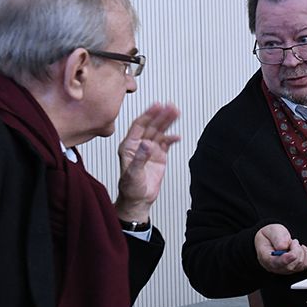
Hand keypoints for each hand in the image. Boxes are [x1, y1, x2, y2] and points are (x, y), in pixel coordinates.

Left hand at [115, 103, 180, 221]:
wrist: (138, 200)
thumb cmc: (129, 188)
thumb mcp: (133, 173)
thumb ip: (140, 158)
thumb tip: (147, 143)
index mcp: (129, 145)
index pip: (139, 125)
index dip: (148, 114)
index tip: (157, 106)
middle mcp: (140, 145)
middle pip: (151, 125)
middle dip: (161, 115)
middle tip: (170, 106)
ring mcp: (150, 150)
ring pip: (159, 132)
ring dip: (167, 122)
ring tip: (176, 112)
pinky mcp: (159, 156)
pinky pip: (166, 143)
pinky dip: (172, 139)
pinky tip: (177, 136)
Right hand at [255, 223, 306, 273]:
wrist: (272, 239)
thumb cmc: (270, 236)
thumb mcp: (271, 231)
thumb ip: (276, 237)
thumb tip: (283, 247)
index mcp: (265, 258)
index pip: (275, 263)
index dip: (285, 260)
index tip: (293, 255)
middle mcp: (275, 267)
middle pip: (290, 265)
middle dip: (295, 250)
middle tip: (292, 241)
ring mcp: (286, 270)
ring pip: (300, 264)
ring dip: (300, 251)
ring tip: (293, 244)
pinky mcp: (295, 269)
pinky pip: (306, 264)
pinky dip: (306, 254)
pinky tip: (300, 248)